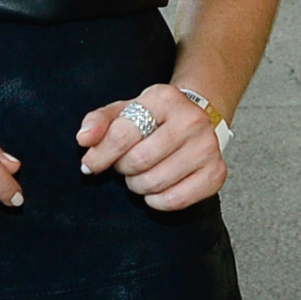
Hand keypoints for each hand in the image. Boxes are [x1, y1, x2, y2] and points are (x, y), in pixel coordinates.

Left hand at [77, 84, 226, 210]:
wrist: (195, 119)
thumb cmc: (152, 118)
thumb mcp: (122, 111)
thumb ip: (98, 122)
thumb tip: (84, 140)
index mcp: (164, 98)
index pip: (123, 134)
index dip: (100, 155)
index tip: (91, 164)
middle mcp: (192, 120)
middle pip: (138, 161)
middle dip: (122, 169)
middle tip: (125, 164)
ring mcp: (207, 147)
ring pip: (155, 183)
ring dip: (137, 185)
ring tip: (139, 175)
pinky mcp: (216, 173)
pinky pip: (176, 200)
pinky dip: (157, 201)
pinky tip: (155, 189)